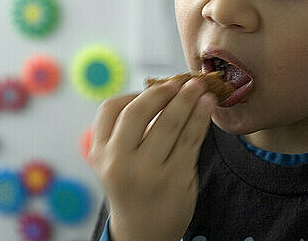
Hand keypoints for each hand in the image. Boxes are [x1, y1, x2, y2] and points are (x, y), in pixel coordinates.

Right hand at [89, 78, 215, 240]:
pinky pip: (191, 140)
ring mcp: (148, 171)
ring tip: (200, 87)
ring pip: (170, 123)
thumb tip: (161, 91)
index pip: (110, 109)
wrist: (144, 233)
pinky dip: (201, 118)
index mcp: (100, 153)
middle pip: (139, 112)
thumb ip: (128, 131)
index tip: (152, 88)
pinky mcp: (175, 178)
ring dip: (188, 99)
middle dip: (162, 91)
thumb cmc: (133, 188)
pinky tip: (207, 106)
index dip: (133, 94)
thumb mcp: (116, 162)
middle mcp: (119, 162)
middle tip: (180, 82)